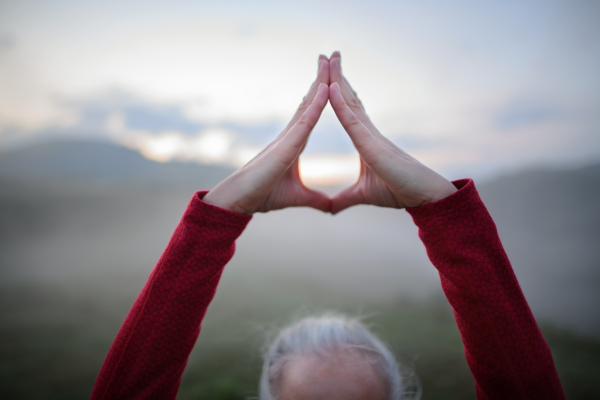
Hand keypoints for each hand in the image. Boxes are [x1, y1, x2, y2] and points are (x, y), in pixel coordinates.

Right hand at [203, 56, 330, 214]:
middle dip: (321, 79)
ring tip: (328, 61)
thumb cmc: (264, 195)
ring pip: (308, 104)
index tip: (333, 78)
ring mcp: (288, 137)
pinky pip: (305, 120)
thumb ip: (316, 199)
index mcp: (295, 143)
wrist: (241, 201)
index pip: (312, 113)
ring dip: (319, 82)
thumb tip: (331, 207)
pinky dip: (316, 104)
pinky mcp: (286, 146)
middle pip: (309, 101)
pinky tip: (326, 88)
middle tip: (330, 57)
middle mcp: (292, 134)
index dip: (322, 95)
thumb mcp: (299, 197)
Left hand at [328, 52, 456, 213]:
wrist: (423, 197)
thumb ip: (344, 199)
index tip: (326, 76)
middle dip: (338, 76)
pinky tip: (332, 88)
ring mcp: (370, 136)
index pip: (348, 110)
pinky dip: (341, 104)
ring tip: (330, 58)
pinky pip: (353, 121)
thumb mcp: (362, 196)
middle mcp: (368, 132)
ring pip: (350, 103)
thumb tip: (329, 209)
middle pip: (349, 99)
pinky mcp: (372, 145)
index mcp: (365, 139)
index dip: (337, 92)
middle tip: (328, 55)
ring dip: (339, 80)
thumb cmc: (398, 191)